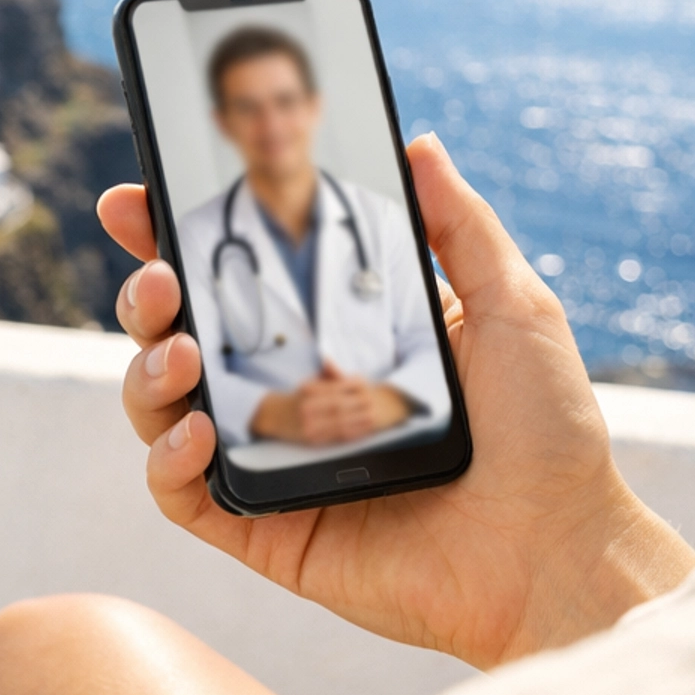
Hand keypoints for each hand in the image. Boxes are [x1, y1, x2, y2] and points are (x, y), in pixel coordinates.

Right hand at [98, 138, 694, 669]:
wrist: (558, 550)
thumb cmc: (549, 434)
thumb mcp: (512, 305)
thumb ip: (460, 225)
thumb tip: (420, 144)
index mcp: (343, 339)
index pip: (240, 280)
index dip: (174, 237)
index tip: (136, 198)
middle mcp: (297, 398)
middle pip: (179, 335)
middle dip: (145, 296)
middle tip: (161, 278)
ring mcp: (277, 463)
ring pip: (162, 410)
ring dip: (148, 372)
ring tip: (181, 353)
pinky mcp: (269, 530)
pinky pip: (184, 496)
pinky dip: (169, 460)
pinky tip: (201, 429)